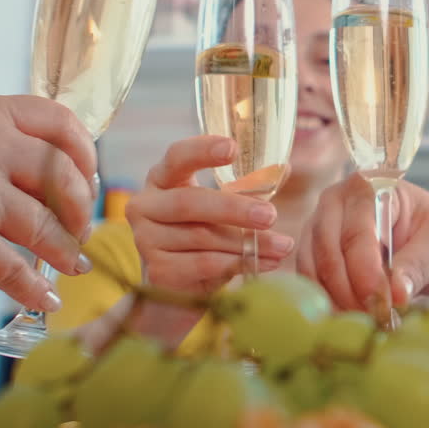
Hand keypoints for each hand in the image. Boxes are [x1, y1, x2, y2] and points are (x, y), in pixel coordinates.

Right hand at [125, 135, 294, 295]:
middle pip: (189, 202)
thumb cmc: (204, 229)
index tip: (233, 148)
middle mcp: (146, 206)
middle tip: (271, 215)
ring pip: (201, 238)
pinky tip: (266, 262)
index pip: (177, 157)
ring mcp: (147, 240)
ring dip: (247, 243)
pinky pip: (203, 265)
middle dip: (234, 209)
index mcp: (162, 178)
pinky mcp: (158, 271)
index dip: (202, 151)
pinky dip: (238, 264)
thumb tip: (282, 169)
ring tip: (282, 245)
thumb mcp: (220, 203)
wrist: (180, 279)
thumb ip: (246, 186)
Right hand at [298, 173, 428, 311]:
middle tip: (377, 320)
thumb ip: (420, 266)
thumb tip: (397, 294)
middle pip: (329, 251)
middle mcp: (335, 200)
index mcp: (372, 187)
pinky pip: (306, 281)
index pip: (359, 232)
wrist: (420, 247)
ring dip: (337, 301)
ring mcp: (316, 225)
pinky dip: (326, 304)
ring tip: (367, 323)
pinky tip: (350, 319)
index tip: (384, 304)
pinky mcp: (308, 252)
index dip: (367, 273)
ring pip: (313, 268)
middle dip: (351, 292)